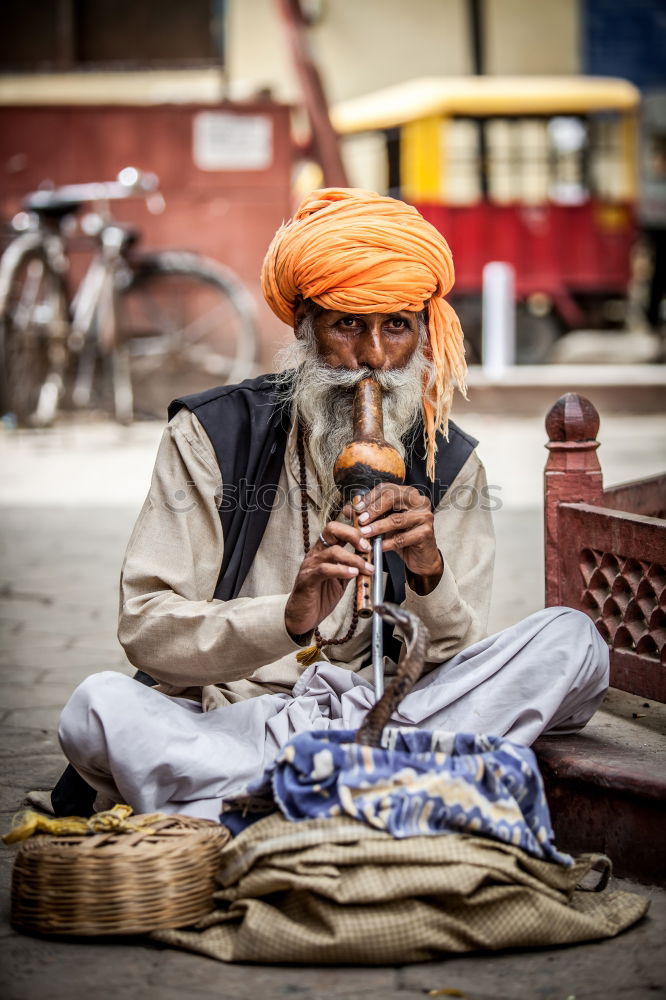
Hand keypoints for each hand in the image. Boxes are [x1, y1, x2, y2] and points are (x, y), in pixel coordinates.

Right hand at [284, 521, 373, 637]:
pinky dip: (342, 570)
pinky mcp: (307, 579)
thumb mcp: (341, 581)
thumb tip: (369, 562)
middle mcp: (316, 554)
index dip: (354, 529)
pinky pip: (325, 569)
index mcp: (323, 551)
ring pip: (332, 551)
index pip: (336, 529)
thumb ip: (351, 569)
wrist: (301, 617)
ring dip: (354, 559)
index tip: (369, 540)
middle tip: (366, 548)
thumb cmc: (319, 597)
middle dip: (353, 535)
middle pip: (332, 530)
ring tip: (366, 568)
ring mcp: (310, 565)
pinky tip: (353, 574)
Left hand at [343, 484, 442, 592]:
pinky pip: (402, 538)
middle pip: (393, 498)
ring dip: (378, 527)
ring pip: (397, 519)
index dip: (370, 498)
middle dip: (373, 509)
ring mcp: (425, 516)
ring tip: (365, 533)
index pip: (386, 489)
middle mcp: (419, 501)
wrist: (421, 557)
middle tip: (360, 520)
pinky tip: (378, 546)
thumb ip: (368, 515)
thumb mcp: (384, 523)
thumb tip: (348, 509)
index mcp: (409, 494)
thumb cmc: (403, 536)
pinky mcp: (427, 533)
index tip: (357, 509)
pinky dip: (388, 543)